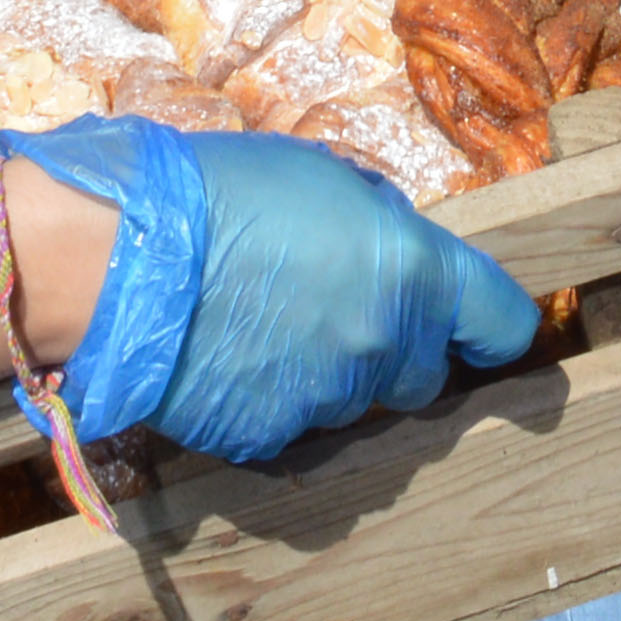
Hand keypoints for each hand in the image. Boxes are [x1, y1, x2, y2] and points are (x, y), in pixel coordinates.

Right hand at [0, 116, 543, 465]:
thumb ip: (382, 230)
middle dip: (398, 353)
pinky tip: (229, 359)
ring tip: (263, 327)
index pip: (502, 323)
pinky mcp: (266, 441)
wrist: (118, 255)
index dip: (495, 329)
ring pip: (352, 405)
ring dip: (328, 376)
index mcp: (414, 274)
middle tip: (338, 313)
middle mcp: (384, 346)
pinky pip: (288, 430)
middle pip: (424, 377)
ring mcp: (325, 402)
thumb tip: (398, 258)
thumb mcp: (327, 178)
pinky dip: (270, 403)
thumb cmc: (220, 193)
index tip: (484, 334)